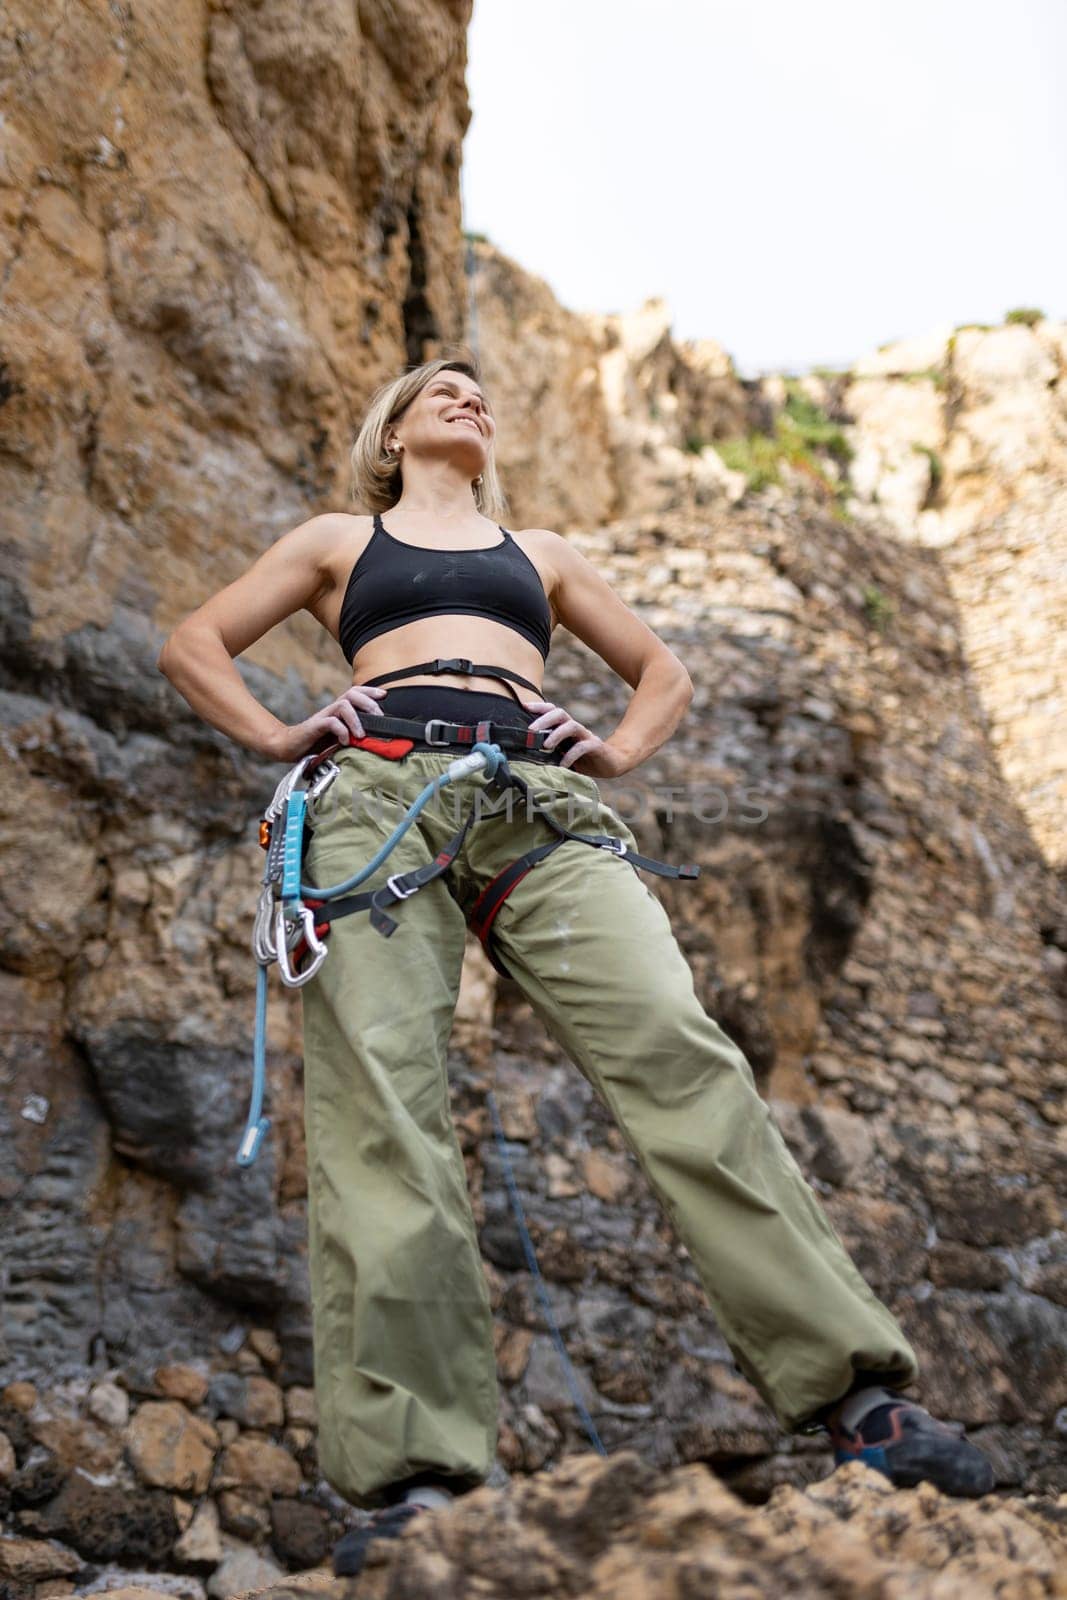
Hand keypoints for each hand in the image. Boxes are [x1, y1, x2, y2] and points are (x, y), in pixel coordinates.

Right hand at [272, 684, 387, 762]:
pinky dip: (341, 731)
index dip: (370, 691)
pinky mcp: (315, 726)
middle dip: (368, 703)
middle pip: (352, 694)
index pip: (355, 693)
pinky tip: (344, 742)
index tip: (384, 695)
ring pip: (343, 705)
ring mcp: (323, 716)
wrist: (289, 747)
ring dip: (356, 719)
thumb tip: (377, 740)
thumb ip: (354, 735)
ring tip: (361, 735)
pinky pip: (331, 722)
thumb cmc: (316, 744)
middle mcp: (332, 710)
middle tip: (379, 717)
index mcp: (339, 711)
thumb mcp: (340, 738)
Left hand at [519, 697, 629, 778]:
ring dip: (556, 734)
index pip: (553, 711)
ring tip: (546, 746)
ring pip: (571, 726)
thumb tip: (525, 753)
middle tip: (531, 730)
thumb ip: (549, 750)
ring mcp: (586, 736)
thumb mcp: (563, 753)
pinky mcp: (596, 747)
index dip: (539, 707)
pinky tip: (562, 765)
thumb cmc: (582, 758)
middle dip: (544, 719)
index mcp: (566, 727)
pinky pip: (582, 747)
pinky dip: (570, 756)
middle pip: (561, 713)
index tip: (524, 706)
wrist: (610, 764)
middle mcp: (576, 728)